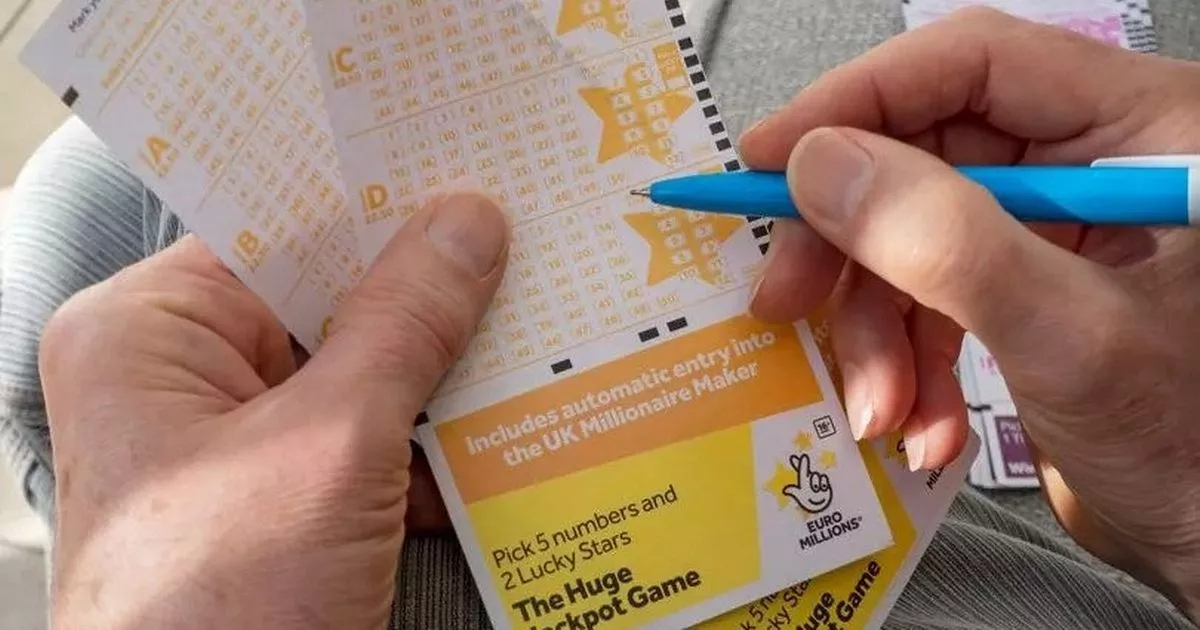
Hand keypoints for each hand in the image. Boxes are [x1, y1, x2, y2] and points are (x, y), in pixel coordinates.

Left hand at [39, 194, 508, 628]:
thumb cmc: (222, 612)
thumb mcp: (330, 447)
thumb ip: (405, 325)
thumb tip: (466, 224)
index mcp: (151, 335)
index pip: (280, 227)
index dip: (378, 199)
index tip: (469, 168)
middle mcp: (186, 378)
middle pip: (328, 301)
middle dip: (429, 297)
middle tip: (528, 249)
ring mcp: (239, 444)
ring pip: (362, 374)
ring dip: (444, 376)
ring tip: (539, 330)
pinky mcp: (286, 501)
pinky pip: (370, 440)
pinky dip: (433, 445)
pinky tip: (506, 428)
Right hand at [740, 8, 1199, 617]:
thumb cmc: (1198, 448)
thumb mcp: (1068, 338)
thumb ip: (946, 243)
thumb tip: (822, 165)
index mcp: (1140, 129)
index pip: (970, 65)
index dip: (857, 101)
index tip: (768, 158)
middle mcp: (1092, 165)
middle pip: (921, 155)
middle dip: (850, 246)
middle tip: (785, 299)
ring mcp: (1052, 232)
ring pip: (909, 237)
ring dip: (875, 329)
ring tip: (879, 405)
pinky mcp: (1023, 292)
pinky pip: (927, 298)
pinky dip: (906, 363)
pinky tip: (919, 423)